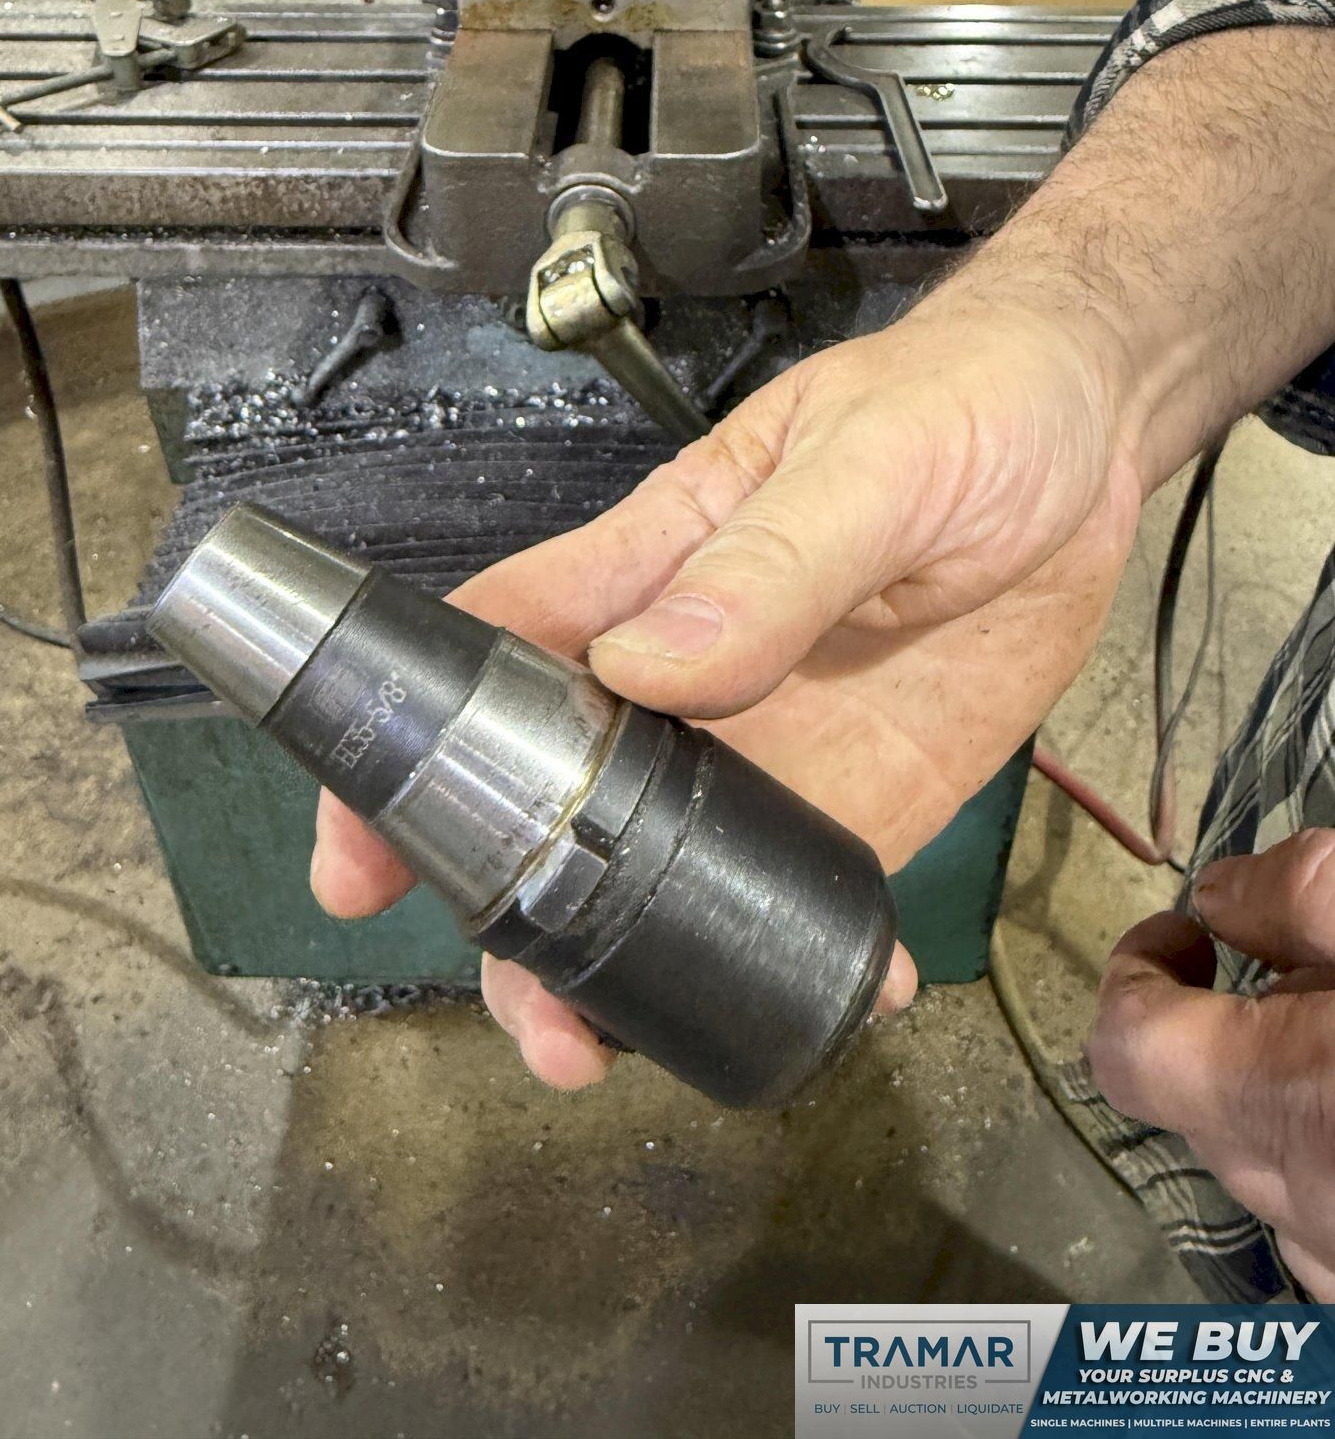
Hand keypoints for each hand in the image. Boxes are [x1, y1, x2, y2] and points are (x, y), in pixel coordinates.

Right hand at [314, 277, 1142, 1088]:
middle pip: (562, 802)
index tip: (361, 855)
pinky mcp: (867, 791)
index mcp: (649, 570)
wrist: (1088, 434)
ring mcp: (773, 744)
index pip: (493, 657)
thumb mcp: (869, 462)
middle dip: (515, 913)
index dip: (407, 750)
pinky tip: (840, 1003)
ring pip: (665, 870)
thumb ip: (768, 563)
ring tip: (632, 1047)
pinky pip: (813, 888)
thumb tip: (648, 671)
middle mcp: (688, 673)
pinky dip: (813, 960)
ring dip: (637, 963)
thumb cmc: (961, 400)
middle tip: (529, 1014)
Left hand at [1087, 828, 1334, 1297]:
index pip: (1125, 1045)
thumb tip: (1215, 895)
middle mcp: (1300, 1209)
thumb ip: (1300, 895)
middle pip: (1198, 1101)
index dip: (1137, 974)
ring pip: (1268, 1170)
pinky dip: (1331, 1160)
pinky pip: (1325, 1223)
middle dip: (1231, 1026)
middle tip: (1315, 979)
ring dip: (1289, 1100)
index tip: (1185, 937)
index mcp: (1279, 1103)